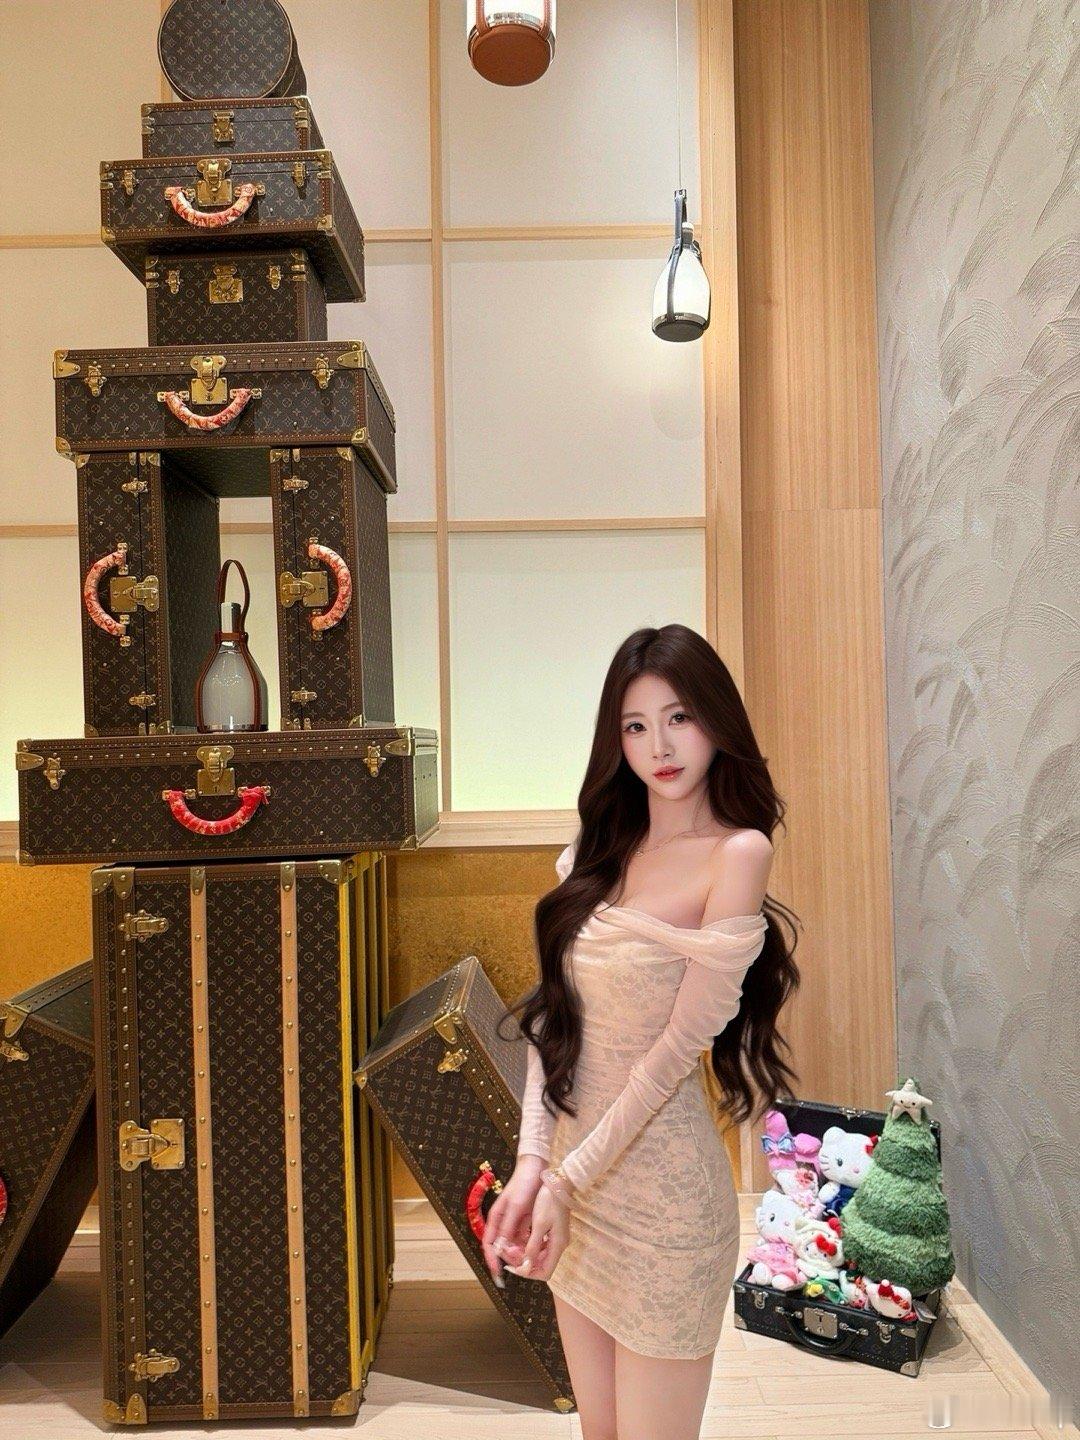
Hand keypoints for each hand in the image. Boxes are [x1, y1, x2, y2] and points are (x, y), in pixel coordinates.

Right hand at [482, 1156, 543, 1286]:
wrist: (536, 1168)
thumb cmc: (523, 1185)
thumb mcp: (516, 1207)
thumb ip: (508, 1227)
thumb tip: (500, 1248)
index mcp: (495, 1219)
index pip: (488, 1244)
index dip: (491, 1260)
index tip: (497, 1274)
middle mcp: (502, 1222)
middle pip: (501, 1247)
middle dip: (509, 1258)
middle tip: (521, 1265)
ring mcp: (513, 1221)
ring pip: (513, 1244)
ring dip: (519, 1253)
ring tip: (529, 1259)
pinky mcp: (524, 1220)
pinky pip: (523, 1237)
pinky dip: (527, 1244)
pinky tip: (535, 1249)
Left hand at [503, 1183, 570, 1282]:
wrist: (559, 1183)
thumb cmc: (549, 1201)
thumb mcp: (539, 1224)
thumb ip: (533, 1247)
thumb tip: (526, 1268)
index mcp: (558, 1245)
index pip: (544, 1273)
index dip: (527, 1273)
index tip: (512, 1266)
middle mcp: (559, 1246)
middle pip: (540, 1265)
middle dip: (522, 1262)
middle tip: (507, 1252)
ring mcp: (556, 1239)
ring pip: (539, 1256)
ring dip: (524, 1254)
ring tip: (510, 1246)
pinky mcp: (553, 1232)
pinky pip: (540, 1246)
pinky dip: (528, 1245)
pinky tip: (518, 1239)